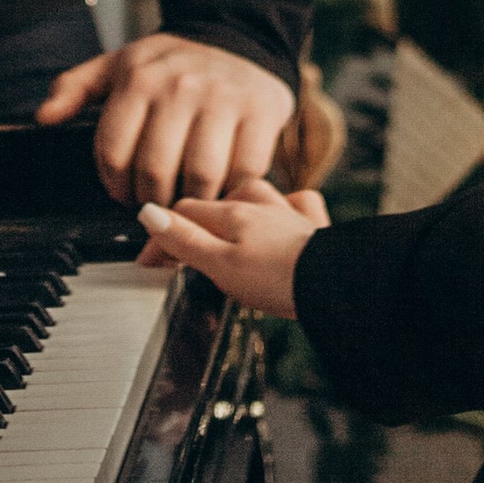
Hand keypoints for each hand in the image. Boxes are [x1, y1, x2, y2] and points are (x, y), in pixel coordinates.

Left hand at [38, 33, 294, 204]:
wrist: (240, 36)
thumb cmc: (173, 62)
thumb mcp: (119, 64)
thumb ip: (76, 88)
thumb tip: (44, 116)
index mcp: (139, 78)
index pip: (113, 152)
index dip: (114, 185)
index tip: (122, 193)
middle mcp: (180, 87)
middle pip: (155, 172)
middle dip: (150, 200)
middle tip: (154, 205)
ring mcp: (223, 100)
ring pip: (200, 176)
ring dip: (190, 201)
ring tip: (184, 200)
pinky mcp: (261, 112)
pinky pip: (244, 170)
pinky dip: (231, 190)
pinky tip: (221, 188)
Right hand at [137, 179, 327, 318]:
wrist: (334, 284)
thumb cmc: (278, 279)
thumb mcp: (219, 265)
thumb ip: (184, 240)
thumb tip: (149, 214)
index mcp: (231, 214)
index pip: (182, 213)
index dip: (161, 234)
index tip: (149, 260)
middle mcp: (259, 205)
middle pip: (214, 205)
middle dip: (194, 225)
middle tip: (180, 256)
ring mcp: (287, 213)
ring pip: (254, 198)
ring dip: (236, 211)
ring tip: (227, 233)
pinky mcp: (314, 226)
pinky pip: (298, 205)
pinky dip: (287, 210)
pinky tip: (284, 220)